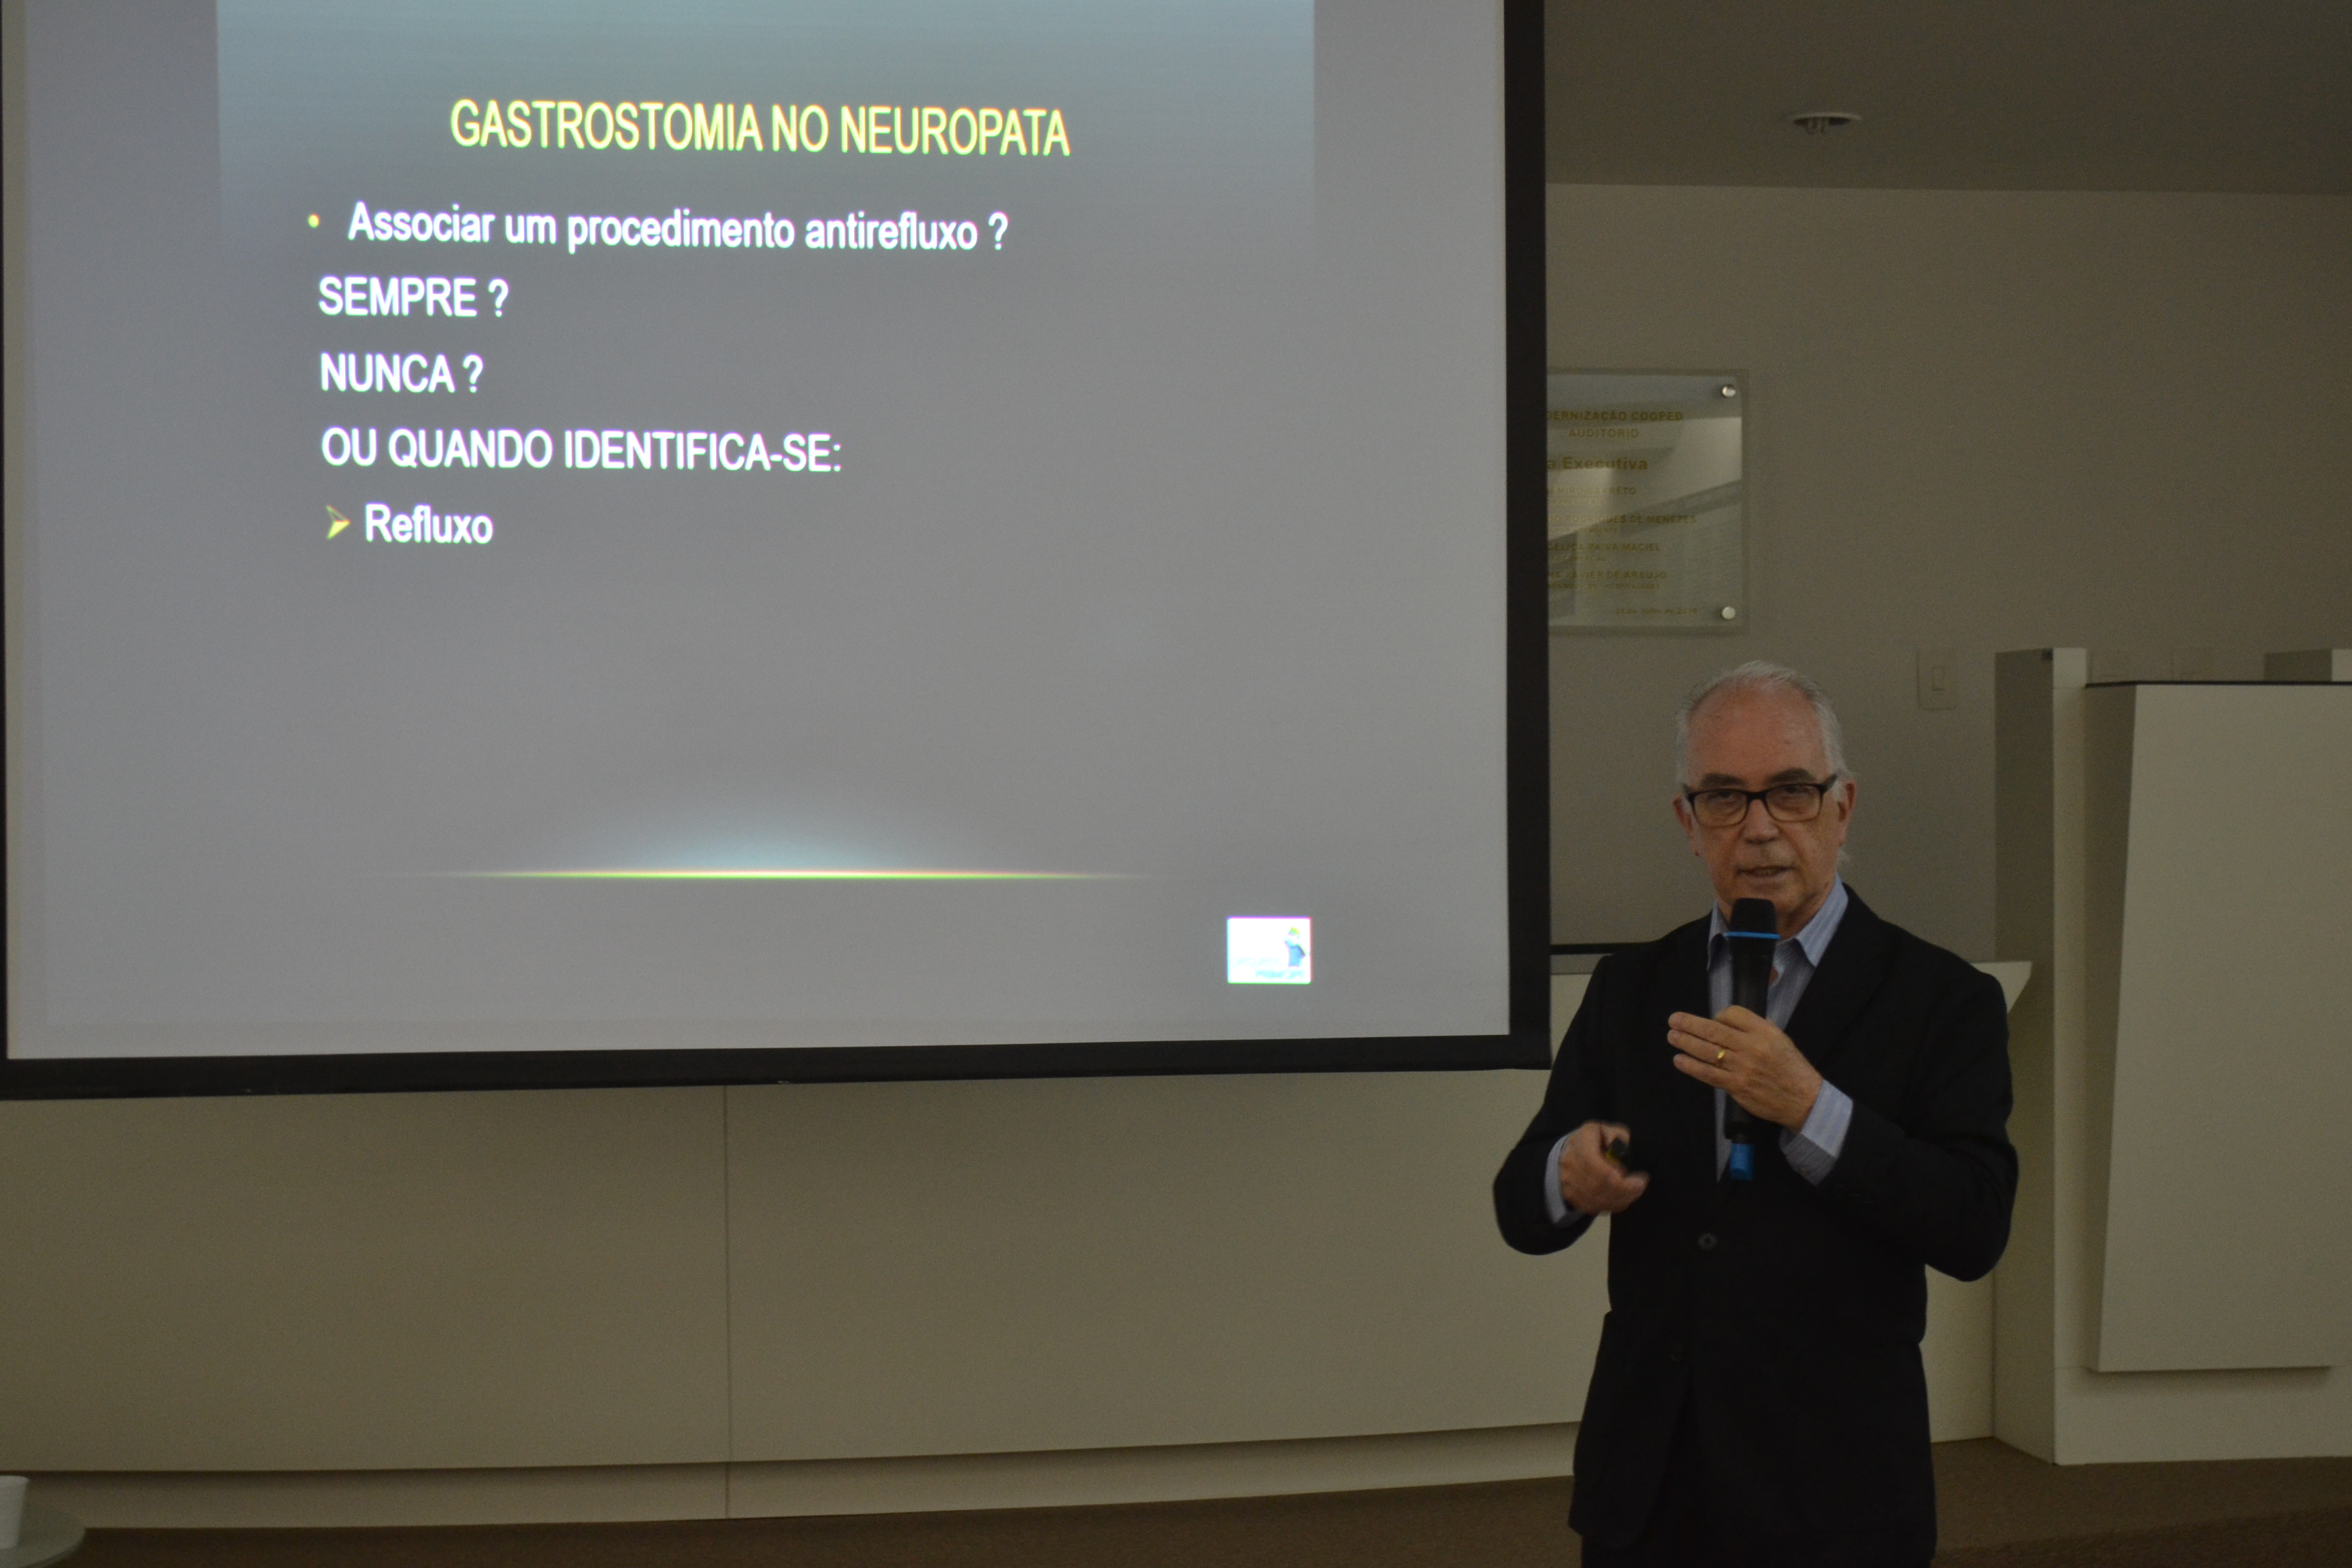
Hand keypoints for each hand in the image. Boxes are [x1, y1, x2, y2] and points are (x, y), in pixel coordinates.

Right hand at [1558, 1120, 1648, 1215]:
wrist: (1569, 1151)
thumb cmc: (1594, 1139)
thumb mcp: (1607, 1129)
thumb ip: (1617, 1135)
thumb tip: (1620, 1149)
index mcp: (1580, 1143)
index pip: (1596, 1166)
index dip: (1618, 1178)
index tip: (1640, 1179)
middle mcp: (1569, 1164)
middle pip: (1598, 1186)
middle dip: (1624, 1191)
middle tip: (1639, 1187)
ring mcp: (1568, 1183)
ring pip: (1596, 1200)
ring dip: (1620, 1199)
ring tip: (1633, 1192)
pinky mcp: (1571, 1197)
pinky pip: (1594, 1207)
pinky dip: (1612, 1206)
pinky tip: (1622, 1198)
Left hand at [1666, 1008, 1823, 1128]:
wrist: (1803, 1099)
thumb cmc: (1791, 1067)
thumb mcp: (1780, 1039)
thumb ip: (1757, 1028)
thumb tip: (1730, 1021)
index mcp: (1764, 1031)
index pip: (1733, 1014)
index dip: (1717, 1015)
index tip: (1711, 1019)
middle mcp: (1751, 1046)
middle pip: (1714, 1030)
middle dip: (1690, 1024)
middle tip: (1673, 1020)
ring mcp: (1742, 1067)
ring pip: (1707, 1051)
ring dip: (1686, 1042)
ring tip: (1672, 1036)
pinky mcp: (1736, 1086)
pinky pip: (1709, 1074)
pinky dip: (1691, 1066)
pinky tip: (1679, 1060)